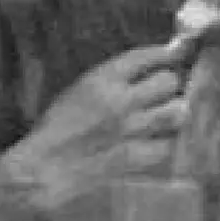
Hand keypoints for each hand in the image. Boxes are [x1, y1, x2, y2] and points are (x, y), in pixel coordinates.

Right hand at [2, 44, 185, 208]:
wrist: (43, 168)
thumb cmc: (55, 128)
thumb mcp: (78, 91)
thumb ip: (111, 81)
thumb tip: (144, 75)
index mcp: (101, 79)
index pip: (145, 57)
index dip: (165, 53)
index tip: (176, 53)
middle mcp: (121, 100)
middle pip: (169, 82)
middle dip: (169, 85)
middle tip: (164, 93)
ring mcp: (131, 130)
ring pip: (176, 111)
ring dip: (173, 111)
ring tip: (166, 116)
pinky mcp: (136, 157)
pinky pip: (167, 144)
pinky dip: (164, 142)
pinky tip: (156, 142)